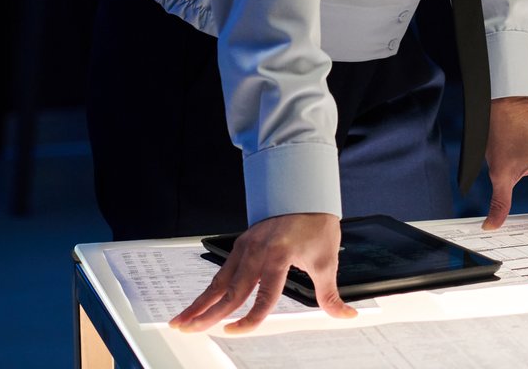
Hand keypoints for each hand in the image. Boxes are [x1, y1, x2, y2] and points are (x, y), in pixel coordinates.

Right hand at [169, 212, 353, 333]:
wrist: (307, 195)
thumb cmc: (317, 226)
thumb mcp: (327, 261)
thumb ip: (330, 294)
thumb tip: (345, 314)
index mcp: (280, 256)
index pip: (263, 296)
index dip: (249, 318)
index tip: (236, 331)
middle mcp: (258, 252)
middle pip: (231, 290)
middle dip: (208, 313)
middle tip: (190, 330)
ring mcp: (246, 247)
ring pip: (219, 281)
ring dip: (200, 302)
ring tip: (182, 321)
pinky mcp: (241, 244)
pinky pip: (222, 271)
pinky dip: (208, 289)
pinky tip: (199, 302)